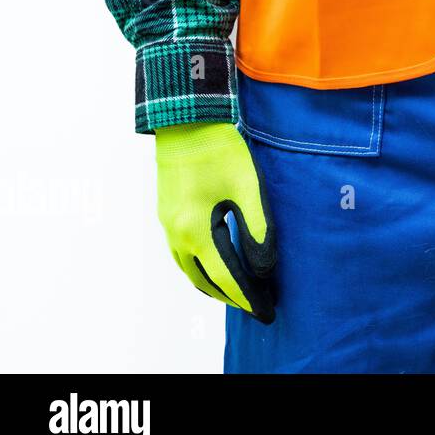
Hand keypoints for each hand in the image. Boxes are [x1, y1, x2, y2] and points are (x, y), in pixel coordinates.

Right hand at [155, 122, 275, 322]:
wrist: (186, 123)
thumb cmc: (221, 152)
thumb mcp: (248, 188)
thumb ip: (258, 229)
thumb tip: (265, 268)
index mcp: (197, 230)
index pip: (227, 277)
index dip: (249, 297)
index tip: (267, 312)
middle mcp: (177, 234)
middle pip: (205, 281)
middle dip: (233, 297)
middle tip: (258, 306)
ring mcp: (168, 226)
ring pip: (189, 271)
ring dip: (213, 286)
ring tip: (239, 293)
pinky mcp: (167, 216)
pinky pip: (181, 256)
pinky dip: (199, 270)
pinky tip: (214, 267)